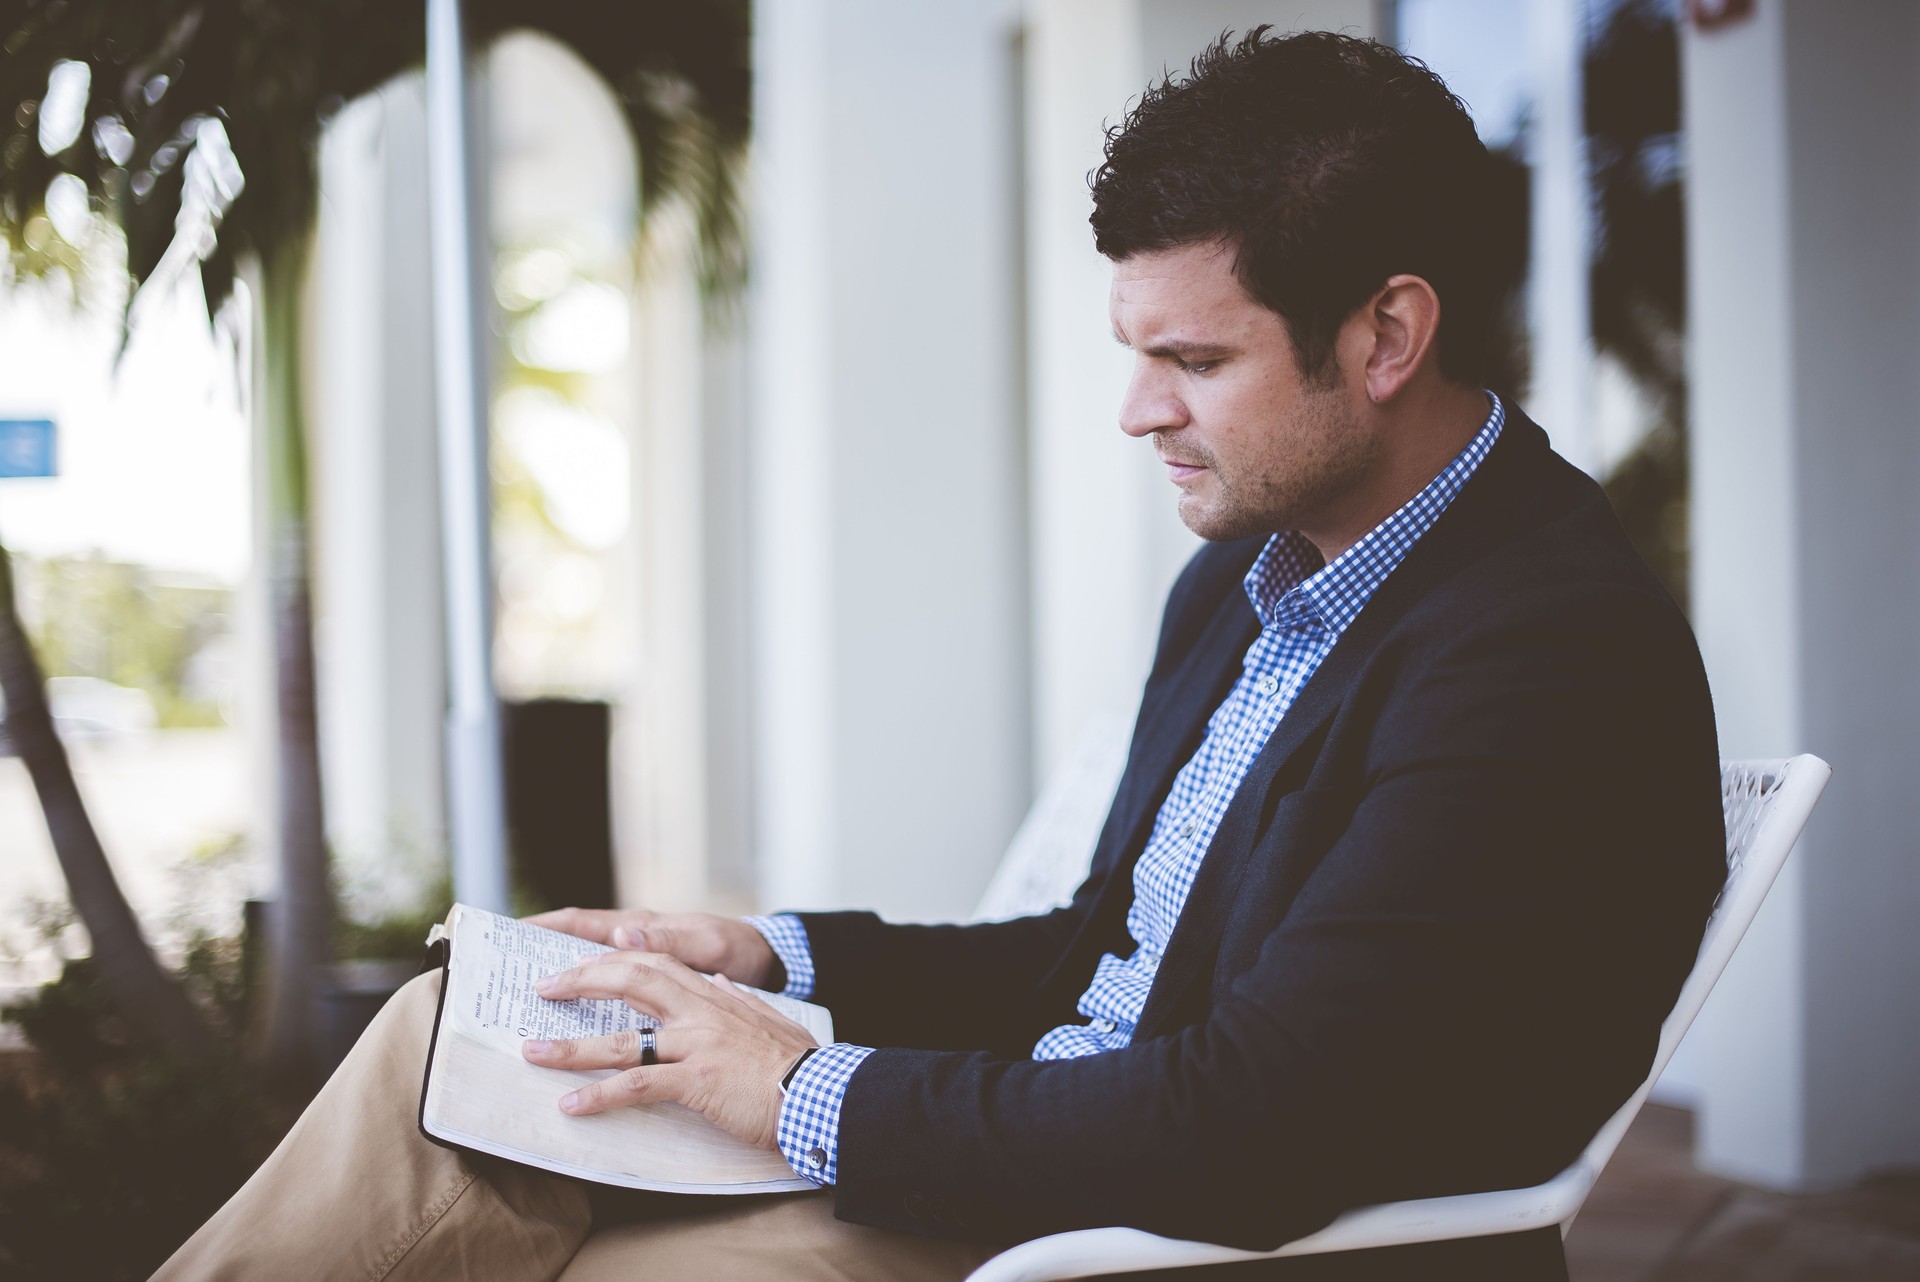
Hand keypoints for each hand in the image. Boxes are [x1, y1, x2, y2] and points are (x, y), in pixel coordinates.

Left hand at [520, 950, 816, 1149]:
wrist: (822, 1094)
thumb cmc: (798, 1065)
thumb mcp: (771, 1020)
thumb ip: (742, 1000)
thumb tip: (722, 982)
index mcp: (716, 997)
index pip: (656, 963)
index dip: (614, 959)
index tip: (582, 964)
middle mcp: (701, 1013)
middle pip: (630, 981)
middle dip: (582, 981)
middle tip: (544, 988)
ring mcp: (696, 1045)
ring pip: (621, 1040)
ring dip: (571, 1048)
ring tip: (533, 1053)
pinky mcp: (697, 1081)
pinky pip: (637, 1086)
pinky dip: (600, 1096)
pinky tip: (571, 1106)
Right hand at [523, 907, 781, 989]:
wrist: (769, 962)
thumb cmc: (737, 947)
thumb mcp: (708, 942)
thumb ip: (670, 939)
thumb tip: (624, 935)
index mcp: (644, 929)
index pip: (582, 924)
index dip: (545, 927)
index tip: (509, 933)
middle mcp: (638, 945)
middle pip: (579, 950)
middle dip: (543, 961)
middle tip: (506, 980)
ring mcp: (645, 971)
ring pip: (594, 978)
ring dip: (567, 989)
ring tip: (531, 1009)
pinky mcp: (657, 995)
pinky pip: (616, 1000)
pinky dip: (596, 1009)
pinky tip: (580, 1028)